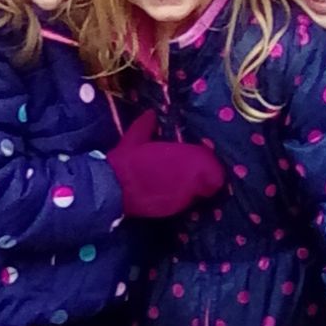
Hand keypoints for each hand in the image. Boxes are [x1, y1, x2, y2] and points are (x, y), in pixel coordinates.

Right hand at [106, 111, 224, 216]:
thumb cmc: (127, 162)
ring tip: (181, 180)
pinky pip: (185, 202)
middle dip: (205, 176)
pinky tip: (169, 191)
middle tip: (195, 169)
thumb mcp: (134, 138)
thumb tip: (151, 114)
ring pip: (198, 193)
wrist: (113, 190)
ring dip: (194, 187)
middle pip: (211, 181)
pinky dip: (181, 197)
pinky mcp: (173, 211)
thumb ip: (146, 125)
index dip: (209, 163)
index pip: (212, 165)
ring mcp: (183, 198)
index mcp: (186, 160)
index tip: (202, 158)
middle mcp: (190, 181)